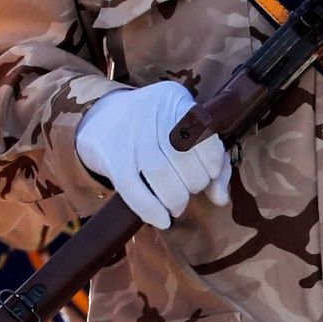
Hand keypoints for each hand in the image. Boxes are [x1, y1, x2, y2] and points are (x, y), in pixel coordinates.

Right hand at [76, 80, 231, 228]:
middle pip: (183, 156)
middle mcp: (152, 113)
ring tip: (177, 206)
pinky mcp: (111, 158)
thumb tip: (222, 198)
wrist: (100, 118)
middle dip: (194, 183)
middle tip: (189, 191)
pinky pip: (133, 189)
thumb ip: (211, 161)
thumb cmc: (153, 129)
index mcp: (175, 101)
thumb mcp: (183, 129)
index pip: (205, 135)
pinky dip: (151, 210)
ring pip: (160, 173)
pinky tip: (162, 220)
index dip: (214, 162)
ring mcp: (129, 136)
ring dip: (176, 199)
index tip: (210, 174)